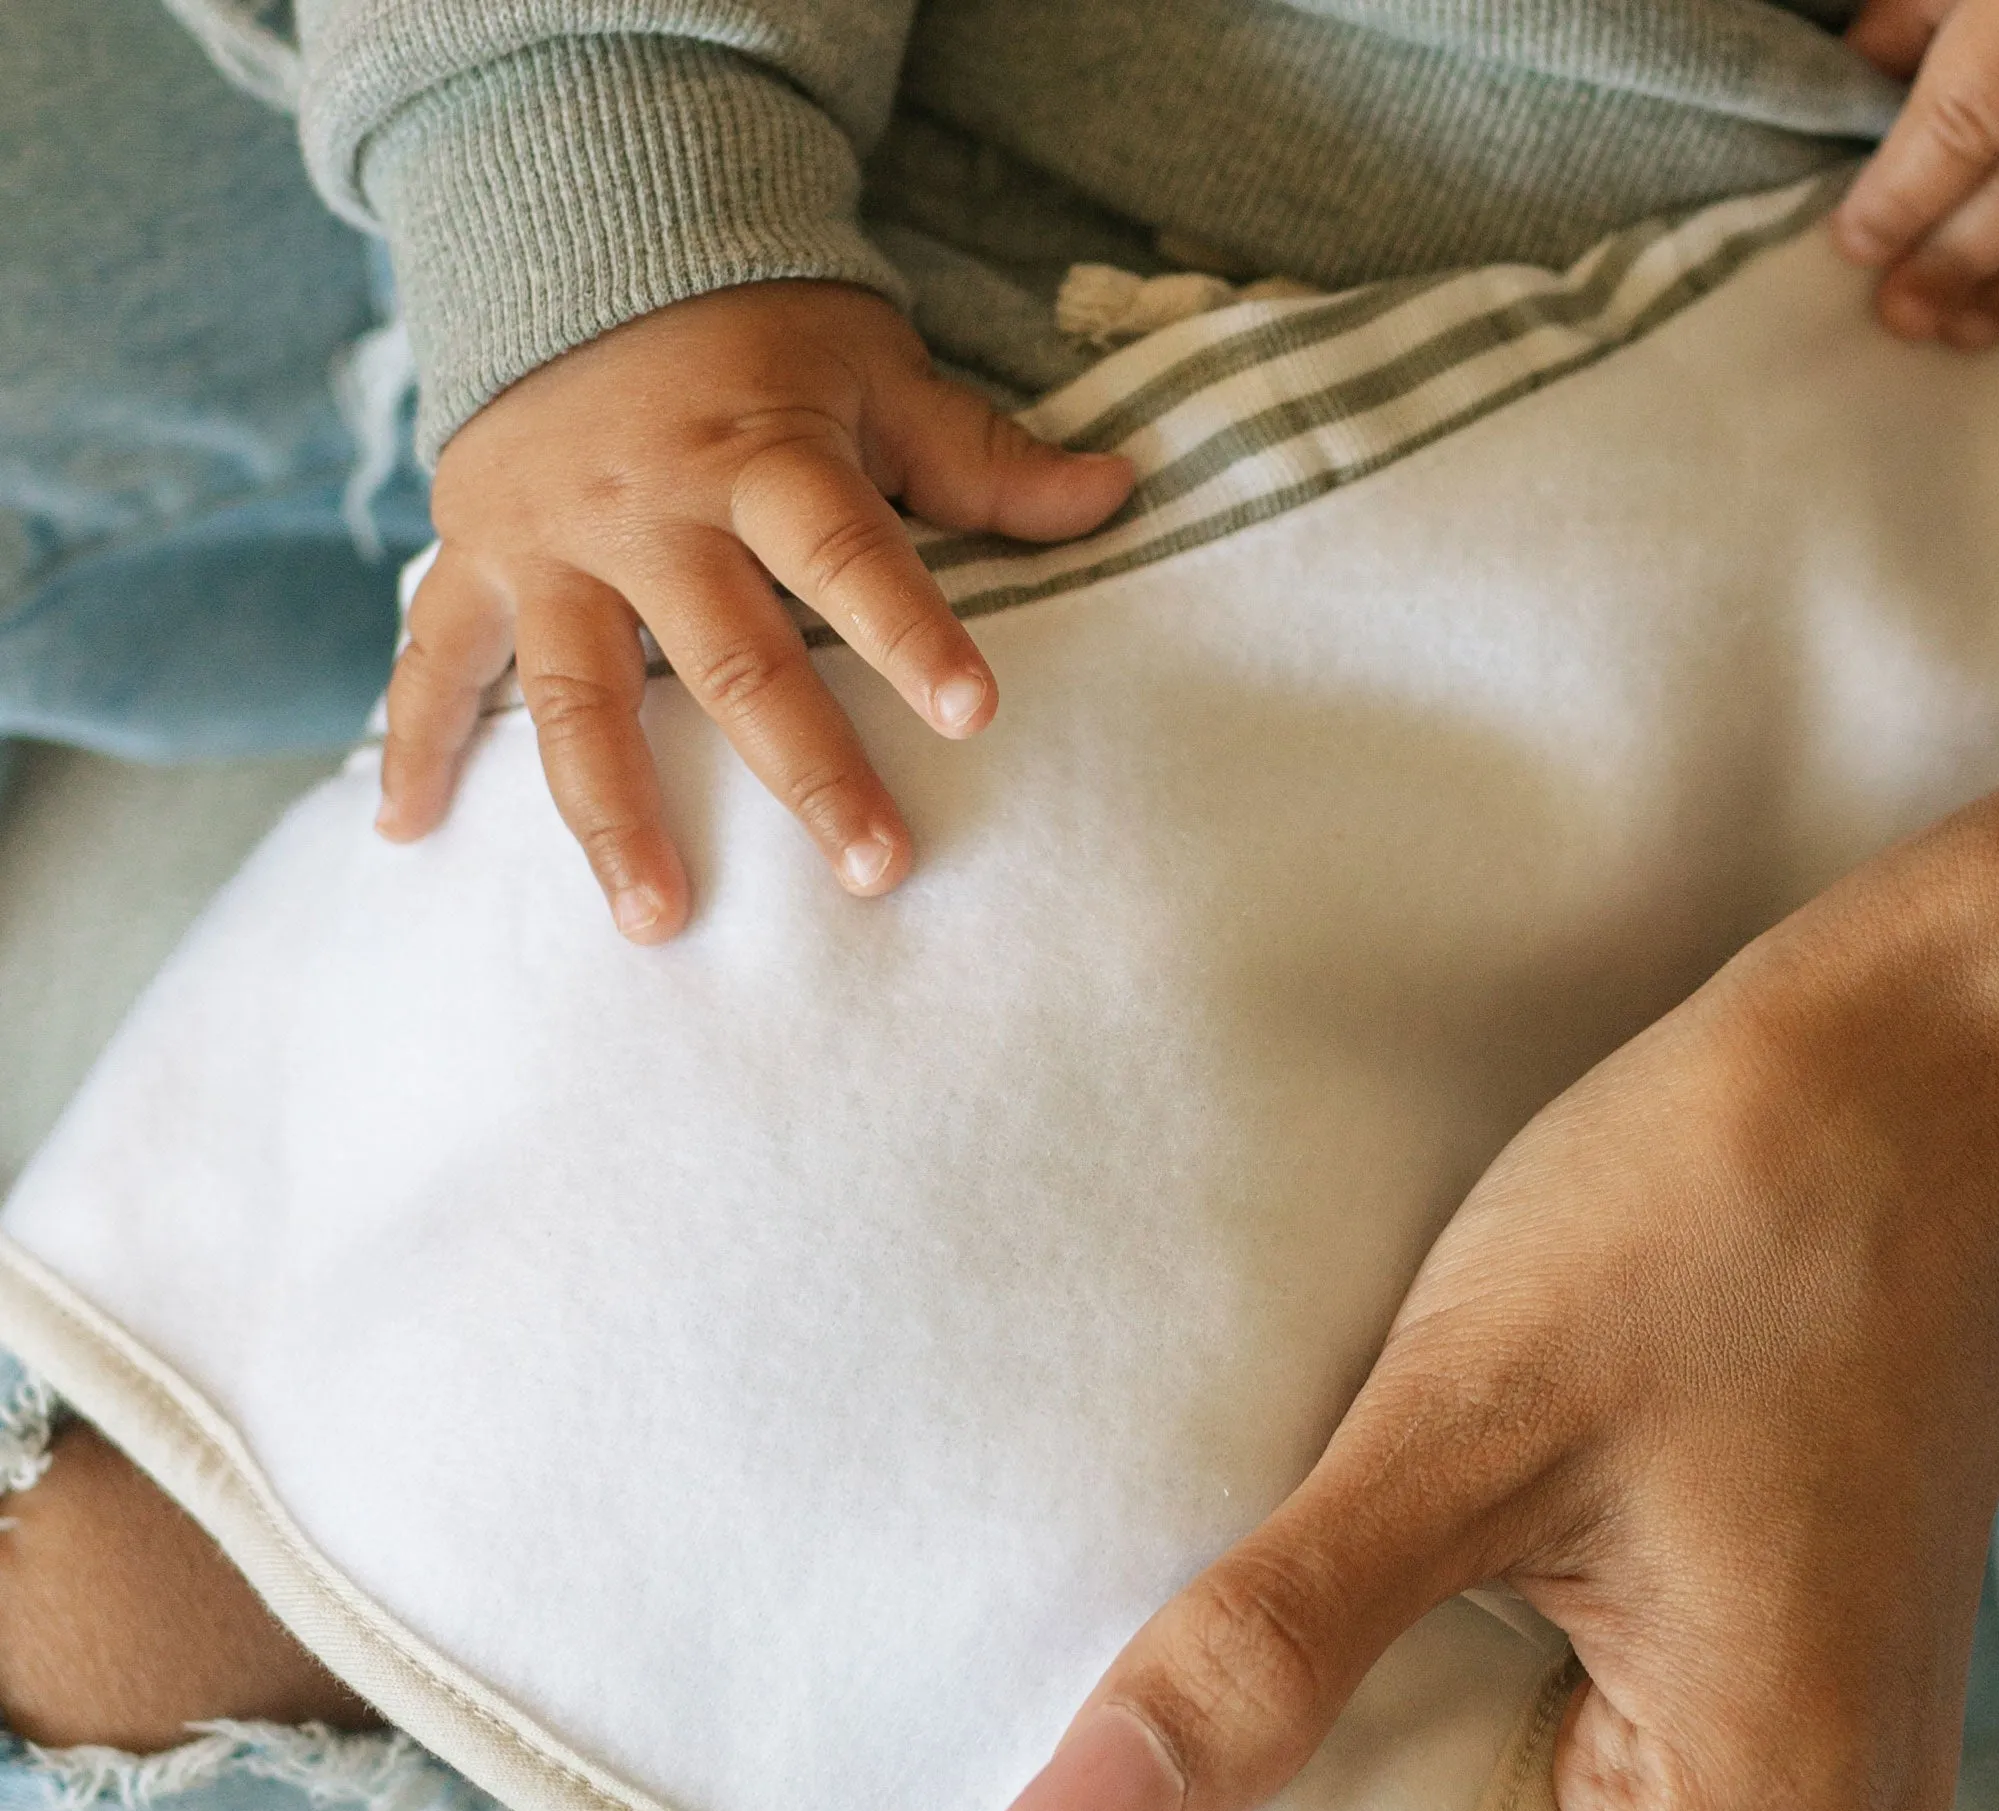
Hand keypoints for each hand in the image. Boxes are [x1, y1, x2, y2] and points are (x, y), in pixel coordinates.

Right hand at [378, 283, 1135, 940]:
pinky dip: (413, 746)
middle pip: (733, 659)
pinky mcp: (473, 556)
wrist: (577, 226)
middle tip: (875, 871)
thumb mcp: (873, 368)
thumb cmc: (756, 329)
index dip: (913, 630)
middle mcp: (649, 508)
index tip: (976, 713)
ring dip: (615, 815)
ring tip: (659, 921)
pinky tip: (406, 839)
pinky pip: (434, 660)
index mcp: (761, 452)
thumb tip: (1117, 493)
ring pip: (581, 698)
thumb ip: (981, 455)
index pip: (850, 551)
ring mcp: (550, 543)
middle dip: (806, 772)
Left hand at [993, 887, 1998, 1810]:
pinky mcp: (1814, 1640)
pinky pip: (1613, 1725)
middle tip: (1131, 1771)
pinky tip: (1382, 1594)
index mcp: (1763, 1806)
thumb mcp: (1458, 1431)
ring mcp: (1836, 1727)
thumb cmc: (1712, 1207)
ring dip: (1405, 1744)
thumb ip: (1265, 1654)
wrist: (1927, 1043)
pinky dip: (1487, 1675)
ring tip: (1242, 1669)